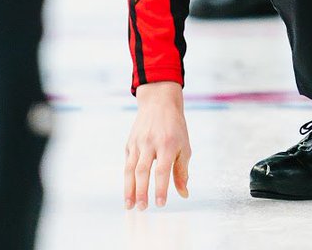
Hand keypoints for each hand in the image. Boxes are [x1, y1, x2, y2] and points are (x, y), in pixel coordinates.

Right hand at [124, 82, 191, 209]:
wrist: (159, 103)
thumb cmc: (175, 128)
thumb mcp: (184, 147)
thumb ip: (182, 172)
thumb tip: (184, 194)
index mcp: (168, 144)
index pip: (162, 170)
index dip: (160, 188)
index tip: (160, 204)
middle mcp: (151, 143)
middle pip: (143, 171)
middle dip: (141, 191)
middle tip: (142, 208)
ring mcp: (138, 142)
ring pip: (131, 168)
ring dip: (129, 189)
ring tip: (129, 205)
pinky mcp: (129, 143)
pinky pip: (127, 163)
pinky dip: (127, 178)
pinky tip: (128, 191)